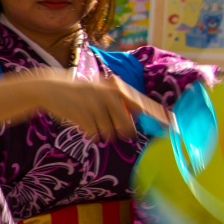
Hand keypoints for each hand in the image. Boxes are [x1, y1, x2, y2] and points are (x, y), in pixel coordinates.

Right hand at [39, 74, 164, 141]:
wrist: (50, 88)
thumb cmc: (80, 91)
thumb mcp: (101, 90)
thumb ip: (119, 103)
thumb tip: (136, 121)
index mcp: (117, 89)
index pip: (144, 105)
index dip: (159, 117)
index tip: (173, 126)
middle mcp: (110, 97)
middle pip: (127, 127)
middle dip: (120, 130)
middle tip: (107, 123)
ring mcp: (97, 107)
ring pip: (109, 132)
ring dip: (101, 130)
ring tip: (90, 117)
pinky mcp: (84, 117)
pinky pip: (95, 135)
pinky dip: (90, 132)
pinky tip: (81, 120)